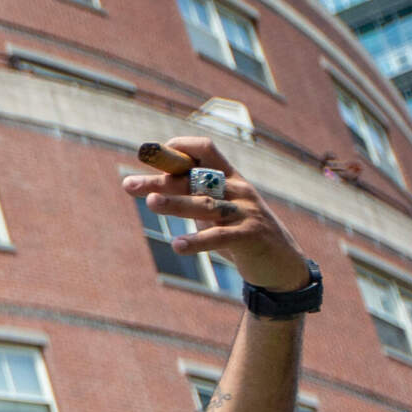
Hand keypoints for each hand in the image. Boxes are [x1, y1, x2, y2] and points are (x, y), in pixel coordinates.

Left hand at [123, 136, 310, 291]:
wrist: (282, 263)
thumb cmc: (241, 233)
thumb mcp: (218, 211)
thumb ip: (194, 198)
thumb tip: (155, 187)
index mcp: (230, 178)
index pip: (205, 150)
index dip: (178, 148)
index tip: (151, 154)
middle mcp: (238, 190)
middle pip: (194, 179)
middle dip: (160, 181)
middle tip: (129, 184)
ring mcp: (245, 212)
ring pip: (205, 204)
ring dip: (176, 203)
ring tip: (151, 202)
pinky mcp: (250, 236)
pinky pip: (219, 237)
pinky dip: (197, 241)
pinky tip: (177, 245)